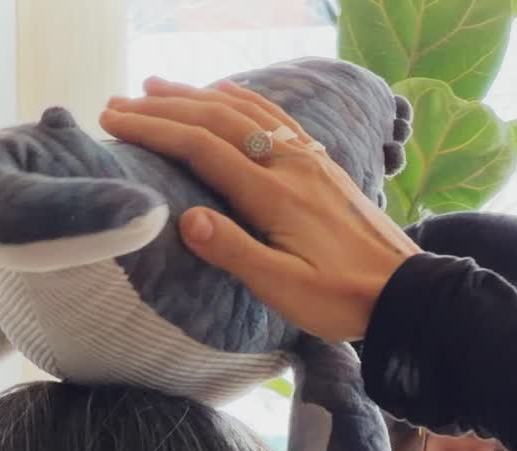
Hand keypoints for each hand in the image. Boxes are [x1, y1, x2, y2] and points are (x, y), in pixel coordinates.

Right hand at [95, 76, 419, 342]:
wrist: (403, 289)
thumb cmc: (338, 298)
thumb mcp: (282, 287)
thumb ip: (234, 251)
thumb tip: (184, 218)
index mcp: (274, 194)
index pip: (202, 148)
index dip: (154, 131)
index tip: (113, 123)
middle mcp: (289, 164)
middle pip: (217, 120)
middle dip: (163, 108)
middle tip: (117, 103)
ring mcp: (308, 158)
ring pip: (244, 110)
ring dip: (196, 94)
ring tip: (156, 86)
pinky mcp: (320, 162)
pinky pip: (273, 116)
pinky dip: (239, 98)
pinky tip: (222, 94)